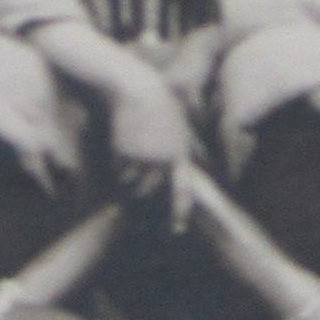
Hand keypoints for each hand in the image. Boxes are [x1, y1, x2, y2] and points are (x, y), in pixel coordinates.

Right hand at [102, 65, 196, 216]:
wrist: (136, 88)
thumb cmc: (160, 105)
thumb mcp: (180, 127)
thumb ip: (188, 149)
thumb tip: (201, 164)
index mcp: (179, 155)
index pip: (182, 190)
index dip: (179, 213)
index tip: (177, 231)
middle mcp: (162, 159)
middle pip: (152, 195)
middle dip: (144, 207)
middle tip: (140, 218)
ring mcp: (142, 157)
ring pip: (132, 187)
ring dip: (128, 192)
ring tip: (125, 191)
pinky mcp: (123, 152)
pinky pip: (119, 173)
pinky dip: (118, 173)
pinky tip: (119, 161)